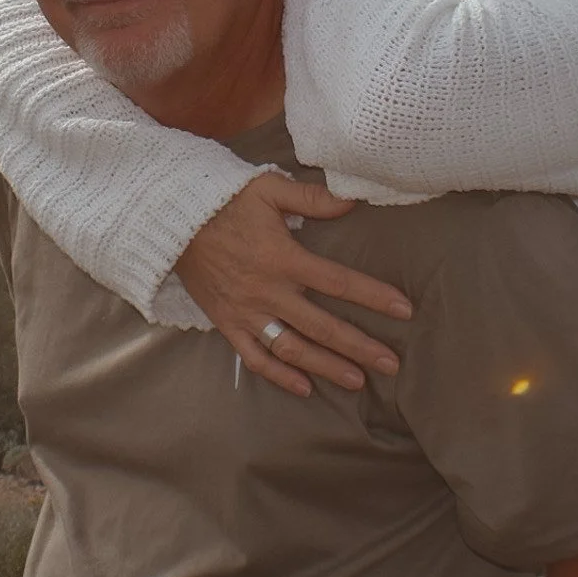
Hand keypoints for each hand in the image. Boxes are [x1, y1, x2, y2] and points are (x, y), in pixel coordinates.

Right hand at [177, 172, 413, 398]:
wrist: (173, 220)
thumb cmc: (225, 200)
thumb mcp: (269, 189)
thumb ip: (312, 197)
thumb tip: (353, 200)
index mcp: (283, 258)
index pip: (339, 282)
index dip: (374, 296)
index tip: (404, 310)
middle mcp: (268, 291)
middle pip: (322, 326)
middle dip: (360, 346)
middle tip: (391, 364)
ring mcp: (247, 312)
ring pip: (293, 348)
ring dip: (326, 366)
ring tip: (356, 381)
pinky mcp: (227, 323)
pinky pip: (255, 357)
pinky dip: (279, 374)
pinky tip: (303, 388)